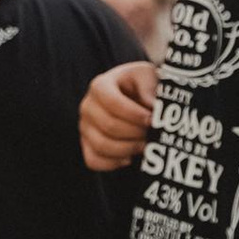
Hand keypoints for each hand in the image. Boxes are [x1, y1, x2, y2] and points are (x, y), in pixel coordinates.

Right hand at [78, 56, 157, 170]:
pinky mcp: (86, 145)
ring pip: (101, 146)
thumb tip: (153, 108)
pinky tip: (130, 157)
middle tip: (153, 132)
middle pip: (109, 126)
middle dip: (135, 132)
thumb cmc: (140, 84)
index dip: (133, 114)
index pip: (112, 102)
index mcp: (100, 86)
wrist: (132, 95)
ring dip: (128, 148)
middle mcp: (87, 106)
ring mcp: (85, 127)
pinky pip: (93, 161)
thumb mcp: (147, 75)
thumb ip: (149, 87)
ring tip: (145, 144)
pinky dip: (113, 163)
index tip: (152, 119)